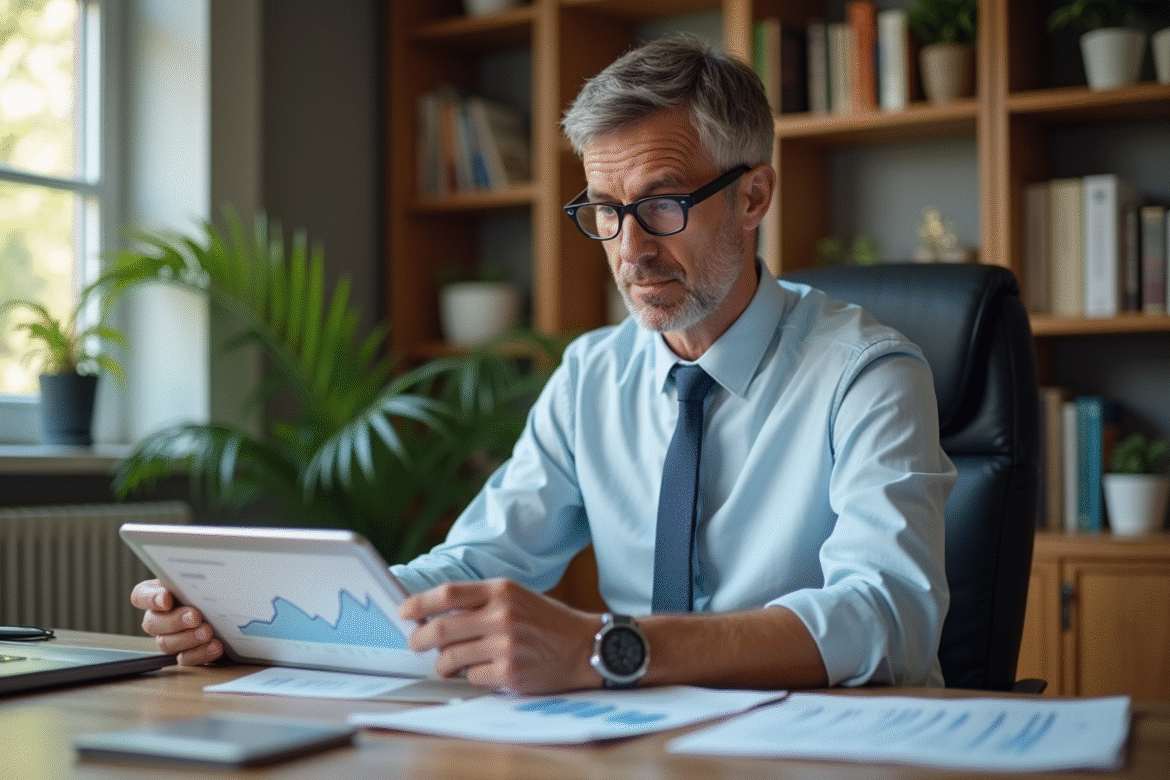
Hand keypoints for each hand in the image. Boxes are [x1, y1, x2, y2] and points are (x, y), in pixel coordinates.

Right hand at [129, 579, 223, 665]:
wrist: (234, 611)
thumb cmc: (215, 589)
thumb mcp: (205, 580)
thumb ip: (196, 579)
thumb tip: (202, 575)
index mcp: (160, 594)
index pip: (140, 596)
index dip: (149, 599)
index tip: (166, 599)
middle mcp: (160, 617)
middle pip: (152, 623)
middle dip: (174, 621)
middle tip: (194, 617)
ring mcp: (171, 637)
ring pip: (166, 643)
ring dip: (187, 638)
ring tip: (207, 632)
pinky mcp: (186, 653)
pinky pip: (185, 659)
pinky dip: (200, 653)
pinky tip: (215, 646)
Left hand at [398, 578, 600, 694]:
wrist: (585, 646)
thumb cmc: (547, 622)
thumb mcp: (517, 597)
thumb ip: (481, 602)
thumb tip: (434, 614)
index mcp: (502, 590)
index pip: (448, 593)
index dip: (419, 603)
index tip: (403, 612)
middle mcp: (502, 615)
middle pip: (440, 628)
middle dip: (419, 639)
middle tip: (415, 644)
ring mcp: (505, 646)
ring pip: (450, 658)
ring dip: (443, 664)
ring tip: (449, 664)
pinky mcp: (510, 673)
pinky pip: (472, 677)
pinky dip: (472, 676)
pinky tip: (486, 670)